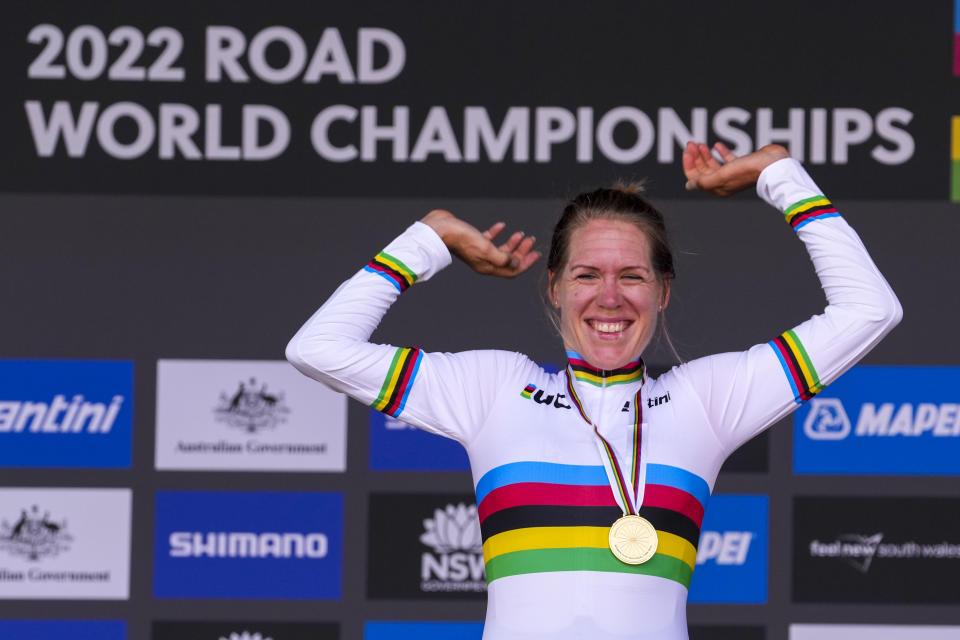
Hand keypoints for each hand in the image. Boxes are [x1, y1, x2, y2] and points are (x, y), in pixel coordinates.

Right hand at [421, 210, 540, 277]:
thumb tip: (517, 264)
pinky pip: (489, 238)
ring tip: (521, 234)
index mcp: (487, 267)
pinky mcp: (472, 240)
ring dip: (512, 243)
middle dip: (522, 252)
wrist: (440, 229)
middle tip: (531, 241)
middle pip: (508, 260)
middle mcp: (484, 261)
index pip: (511, 271)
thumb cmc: (462, 239)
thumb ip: (503, 258)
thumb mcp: (487, 249)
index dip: (525, 264)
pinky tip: (502, 226)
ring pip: (500, 250)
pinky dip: (497, 233)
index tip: (536, 254)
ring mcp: (478, 251)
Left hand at [682, 142, 789, 196]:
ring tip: (700, 144)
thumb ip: (704, 181)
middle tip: (691, 143)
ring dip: (705, 154)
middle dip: (695, 157)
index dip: (689, 165)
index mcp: (718, 188)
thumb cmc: (748, 171)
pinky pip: (728, 159)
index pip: (696, 178)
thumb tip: (689, 186)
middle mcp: (724, 182)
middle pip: (703, 170)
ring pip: (713, 164)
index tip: (687, 151)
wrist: (773, 165)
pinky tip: (717, 145)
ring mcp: (733, 173)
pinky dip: (721, 152)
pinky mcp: (743, 164)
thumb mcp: (722, 176)